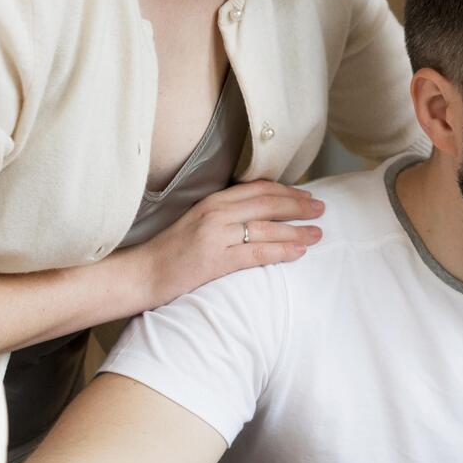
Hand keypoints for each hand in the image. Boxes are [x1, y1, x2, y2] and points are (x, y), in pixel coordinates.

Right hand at [131, 181, 323, 310]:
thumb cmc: (171, 251)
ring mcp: (215, 235)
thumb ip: (225, 215)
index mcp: (212, 201)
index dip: (286, 190)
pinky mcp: (215, 259)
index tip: (306, 194)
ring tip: (318, 232)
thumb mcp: (198, 222)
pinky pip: (256, 253)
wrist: (141, 273)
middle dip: (298, 204)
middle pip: (268, 203)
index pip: (258, 188)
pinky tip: (299, 252)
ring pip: (267, 227)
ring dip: (297, 229)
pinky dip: (281, 251)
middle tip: (321, 208)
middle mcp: (216, 212)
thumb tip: (257, 215)